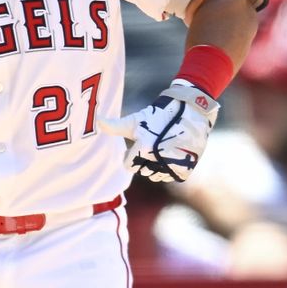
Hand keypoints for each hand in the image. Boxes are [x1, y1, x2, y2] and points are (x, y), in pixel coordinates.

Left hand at [98, 84, 218, 182]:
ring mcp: (174, 165)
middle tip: (151, 146)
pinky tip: (171, 155)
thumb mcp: (134, 121)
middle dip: (143, 161)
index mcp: (144, 149)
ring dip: (156, 167)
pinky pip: (171, 177)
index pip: (128, 166)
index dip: (130, 156)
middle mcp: (159, 159)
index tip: (137, 145)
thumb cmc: (157, 116)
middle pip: (142, 171)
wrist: (189, 111)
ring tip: (161, 150)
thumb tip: (97, 121)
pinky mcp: (186, 168)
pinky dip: (170, 170)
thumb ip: (114, 126)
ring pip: (156, 176)